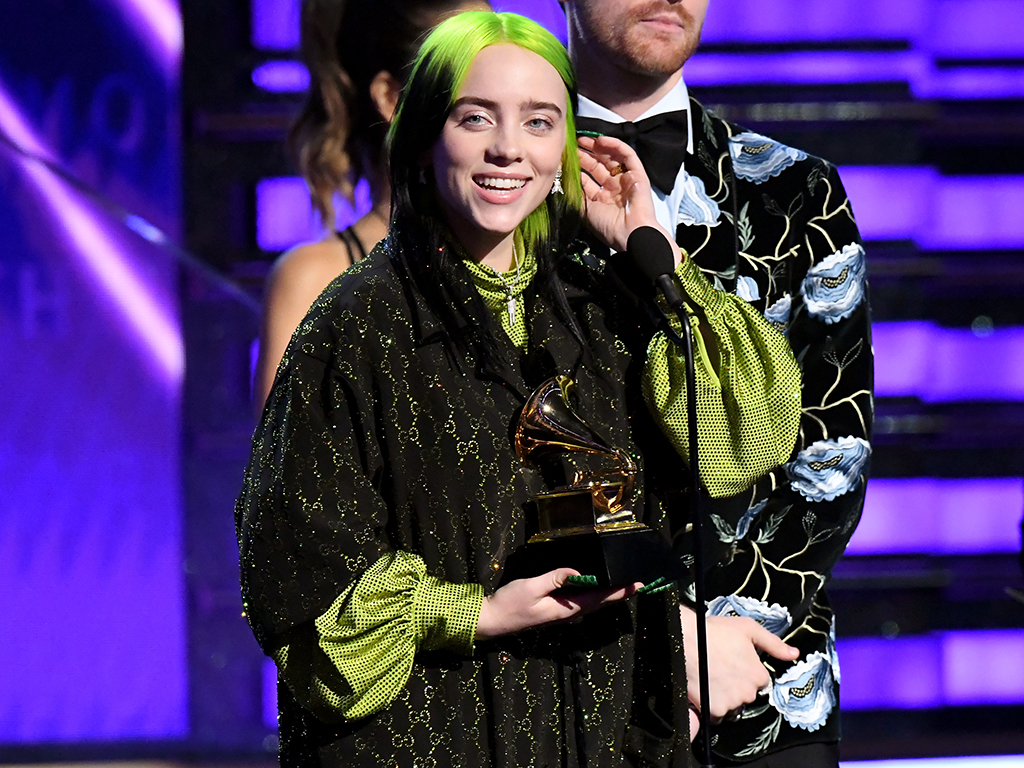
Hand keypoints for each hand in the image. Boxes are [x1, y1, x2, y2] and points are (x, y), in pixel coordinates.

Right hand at [476, 568, 639, 639]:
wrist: (492, 621)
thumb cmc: (509, 603)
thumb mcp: (530, 587)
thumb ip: (554, 578)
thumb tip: (577, 571)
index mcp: (565, 608)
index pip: (598, 599)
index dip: (618, 592)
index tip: (636, 585)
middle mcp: (568, 614)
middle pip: (599, 604)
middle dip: (619, 594)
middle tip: (638, 585)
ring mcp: (562, 615)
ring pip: (592, 605)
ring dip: (609, 596)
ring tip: (623, 587)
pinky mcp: (555, 612)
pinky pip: (582, 604)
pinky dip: (594, 597)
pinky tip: (596, 590)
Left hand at [577, 135, 676, 258]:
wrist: (629, 234)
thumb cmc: (608, 227)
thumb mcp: (585, 210)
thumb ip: (576, 193)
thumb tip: (564, 178)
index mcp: (602, 198)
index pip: (588, 178)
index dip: (578, 167)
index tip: (565, 157)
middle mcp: (614, 188)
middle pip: (599, 165)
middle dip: (586, 154)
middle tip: (573, 143)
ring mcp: (626, 180)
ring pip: (612, 158)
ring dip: (598, 147)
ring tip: (584, 139)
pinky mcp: (638, 174)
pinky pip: (628, 155)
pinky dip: (615, 146)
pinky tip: (602, 140)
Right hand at [679, 605, 798, 719]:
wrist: (685, 640)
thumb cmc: (713, 632)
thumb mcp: (748, 629)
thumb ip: (774, 644)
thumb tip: (794, 654)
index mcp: (759, 676)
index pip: (759, 682)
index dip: (746, 672)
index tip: (734, 664)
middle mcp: (748, 693)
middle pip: (745, 695)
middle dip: (735, 685)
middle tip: (720, 669)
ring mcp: (731, 703)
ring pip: (731, 706)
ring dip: (724, 697)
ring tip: (711, 677)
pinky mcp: (713, 710)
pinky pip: (716, 715)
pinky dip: (711, 706)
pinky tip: (705, 688)